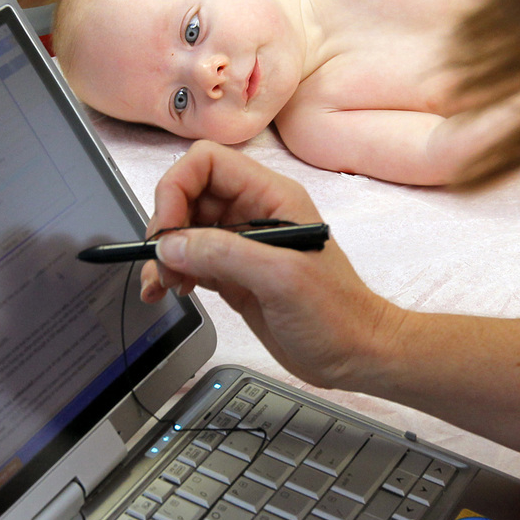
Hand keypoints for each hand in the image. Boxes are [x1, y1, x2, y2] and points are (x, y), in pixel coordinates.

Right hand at [140, 143, 519, 455]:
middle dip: (167, 227)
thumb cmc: (336, 315)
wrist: (356, 355)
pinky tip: (164, 293)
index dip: (177, 188)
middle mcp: (252, 212)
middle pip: (189, 195)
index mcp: (270, 196)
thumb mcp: (281, 279)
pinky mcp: (232, 274)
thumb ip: (223, 254)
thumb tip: (170, 245)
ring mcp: (241, 244)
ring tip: (162, 287)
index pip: (207, 163)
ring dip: (164, 255)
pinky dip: (170, 273)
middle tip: (163, 265)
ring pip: (184, 231)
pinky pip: (190, 261)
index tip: (166, 231)